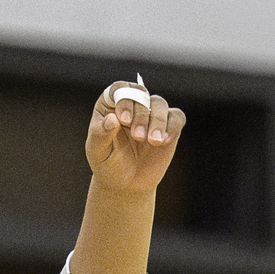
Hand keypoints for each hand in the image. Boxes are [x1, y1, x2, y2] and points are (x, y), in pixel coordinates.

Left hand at [85, 77, 184, 198]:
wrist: (125, 184)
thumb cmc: (107, 164)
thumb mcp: (98, 151)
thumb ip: (101, 134)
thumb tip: (112, 119)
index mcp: (110, 106)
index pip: (119, 89)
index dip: (123, 99)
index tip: (123, 119)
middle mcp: (132, 105)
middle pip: (141, 94)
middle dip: (141, 114)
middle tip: (137, 137)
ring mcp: (151, 114)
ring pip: (160, 103)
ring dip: (157, 121)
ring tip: (152, 142)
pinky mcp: (168, 126)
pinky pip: (176, 117)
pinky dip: (172, 127)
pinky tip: (163, 142)